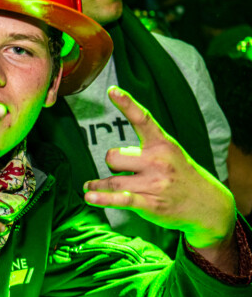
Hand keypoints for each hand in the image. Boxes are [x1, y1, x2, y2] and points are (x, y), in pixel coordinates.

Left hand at [83, 87, 235, 251]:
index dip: (127, 104)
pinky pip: (120, 198)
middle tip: (120, 170)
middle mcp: (158, 161)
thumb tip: (112, 152)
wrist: (208, 205)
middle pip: (114, 156)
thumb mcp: (170, 153)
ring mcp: (155, 183)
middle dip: (112, 163)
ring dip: (98, 184)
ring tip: (91, 187)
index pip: (143, 119)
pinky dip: (102, 198)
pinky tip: (89, 196)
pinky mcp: (150, 203)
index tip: (112, 90)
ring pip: (113, 180)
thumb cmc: (181, 175)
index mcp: (163, 144)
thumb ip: (145, 148)